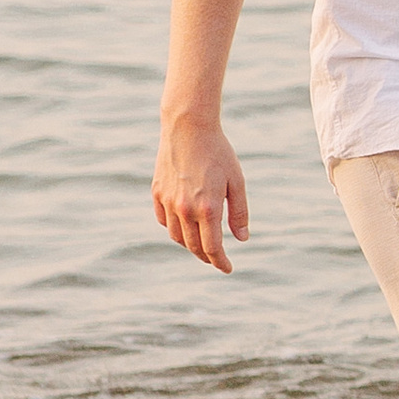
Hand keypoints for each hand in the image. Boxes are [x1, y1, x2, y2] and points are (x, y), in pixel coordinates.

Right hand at [154, 114, 248, 272]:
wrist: (188, 129)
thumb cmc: (218, 154)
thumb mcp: (236, 183)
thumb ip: (239, 213)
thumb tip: (241, 239)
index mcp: (207, 208)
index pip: (212, 248)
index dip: (220, 262)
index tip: (228, 269)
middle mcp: (184, 209)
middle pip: (193, 246)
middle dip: (206, 257)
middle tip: (217, 260)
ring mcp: (167, 201)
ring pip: (176, 236)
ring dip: (190, 245)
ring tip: (203, 245)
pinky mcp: (156, 192)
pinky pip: (164, 220)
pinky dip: (175, 229)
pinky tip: (185, 227)